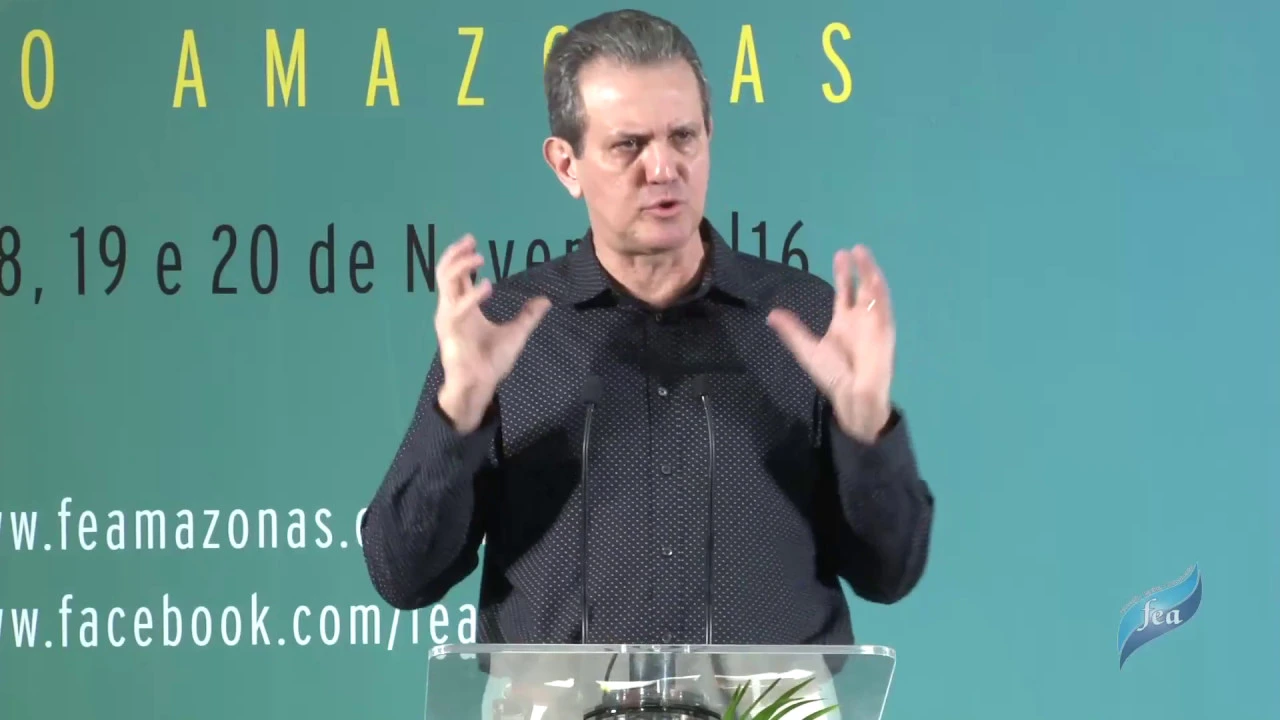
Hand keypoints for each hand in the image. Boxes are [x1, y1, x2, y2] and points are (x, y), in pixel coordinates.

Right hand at [434, 234, 549, 430]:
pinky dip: (472, 296)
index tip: (472, 240)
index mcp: (463, 308)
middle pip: (446, 274)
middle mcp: (452, 310)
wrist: (480, 386)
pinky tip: (487, 286)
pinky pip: (458, 310)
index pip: (456, 276)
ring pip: (446, 284)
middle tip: (470, 240)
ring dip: (461, 267)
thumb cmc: (491, 362)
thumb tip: (544, 300)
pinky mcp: (451, 332)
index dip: (461, 256)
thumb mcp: (516, 334)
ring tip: (479, 258)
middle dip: (456, 254)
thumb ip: (527, 316)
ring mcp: (449, 320)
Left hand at [767, 245, 894, 442]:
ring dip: (870, 273)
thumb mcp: (807, 350)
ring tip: (863, 254)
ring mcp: (873, 323)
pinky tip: (874, 278)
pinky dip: (880, 292)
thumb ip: (792, 331)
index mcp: (843, 322)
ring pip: (874, 292)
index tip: (840, 254)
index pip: (844, 292)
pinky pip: (883, 307)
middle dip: (858, 268)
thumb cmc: (832, 375)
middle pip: (861, 287)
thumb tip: (771, 315)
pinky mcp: (884, 330)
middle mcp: (860, 319)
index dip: (843, 274)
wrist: (852, 395)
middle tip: (853, 249)